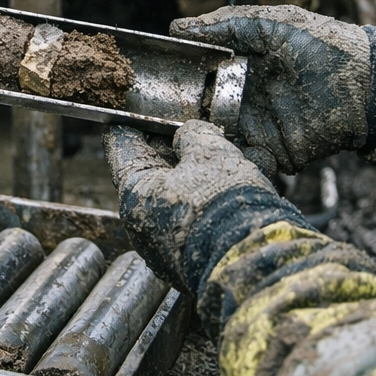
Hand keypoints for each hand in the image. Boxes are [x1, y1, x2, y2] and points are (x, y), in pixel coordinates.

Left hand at [105, 121, 302, 296]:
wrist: (253, 261)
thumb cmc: (223, 204)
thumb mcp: (209, 152)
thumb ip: (192, 136)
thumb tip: (188, 136)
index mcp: (134, 192)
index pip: (122, 146)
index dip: (133, 123)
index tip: (137, 112)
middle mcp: (142, 224)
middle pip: (153, 173)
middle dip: (174, 152)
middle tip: (191, 133)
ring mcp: (165, 247)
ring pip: (179, 197)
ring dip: (200, 176)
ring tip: (227, 158)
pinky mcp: (191, 263)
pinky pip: (196, 220)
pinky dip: (211, 202)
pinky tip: (237, 187)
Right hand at [170, 5, 371, 176]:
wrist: (370, 85)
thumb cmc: (325, 44)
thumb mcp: (274, 23)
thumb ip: (228, 25)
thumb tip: (177, 27)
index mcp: (243, 64)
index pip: (200, 73)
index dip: (179, 77)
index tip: (154, 79)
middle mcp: (246, 96)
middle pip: (202, 108)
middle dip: (181, 114)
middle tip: (160, 116)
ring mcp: (260, 125)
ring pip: (219, 136)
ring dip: (202, 139)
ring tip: (178, 140)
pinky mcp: (277, 151)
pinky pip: (247, 159)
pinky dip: (233, 160)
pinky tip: (215, 154)